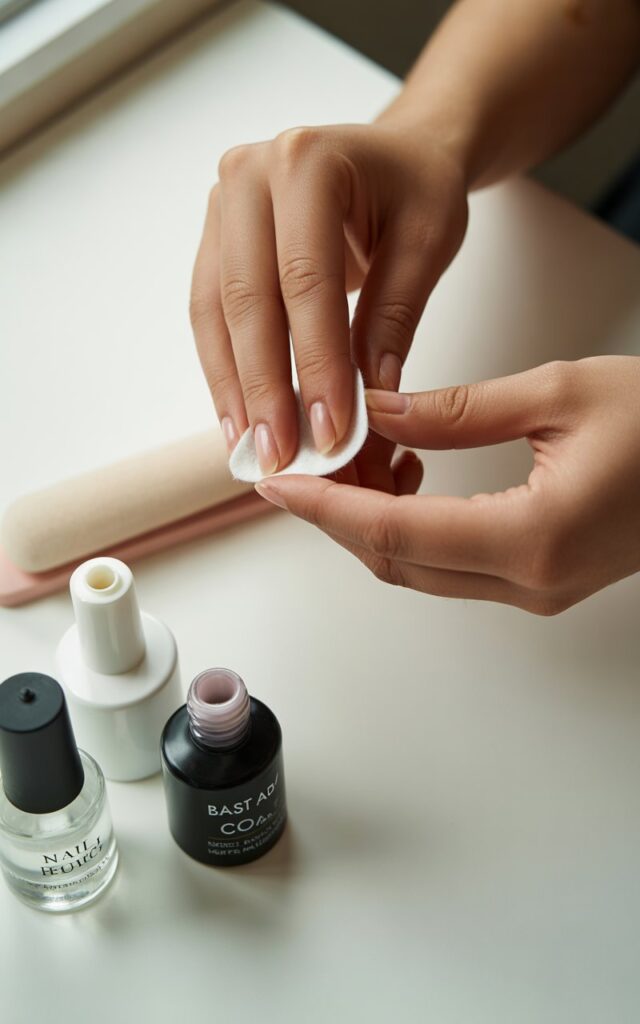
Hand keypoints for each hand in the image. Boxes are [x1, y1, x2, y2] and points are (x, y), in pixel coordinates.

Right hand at [190, 122, 467, 478]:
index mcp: (307, 161)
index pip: (306, 280)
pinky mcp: (214, 240)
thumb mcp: (429, 242)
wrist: (395, 157)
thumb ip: (394, 317)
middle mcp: (249, 175)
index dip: (315, 363)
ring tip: (253, 450)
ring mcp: (221, 206)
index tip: (330, 431)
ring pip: (216, 313)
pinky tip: (238, 418)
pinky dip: (224, 370)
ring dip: (234, 388)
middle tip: (281, 457)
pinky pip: (209, 314)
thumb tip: (369, 401)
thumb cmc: (418, 190)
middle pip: (248, 299)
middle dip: (265, 388)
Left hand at [254, 357, 639, 614]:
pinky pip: (450, 563)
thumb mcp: (561, 393)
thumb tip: (380, 413)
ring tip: (343, 461)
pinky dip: (408, 527)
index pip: (395, 532)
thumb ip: (458, 410)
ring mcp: (536, 589)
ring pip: (418, 567)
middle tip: (296, 466)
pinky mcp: (541, 579)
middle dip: (335, 516)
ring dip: (369, 521)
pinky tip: (398, 476)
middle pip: (396, 561)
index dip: (326, 509)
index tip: (277, 485)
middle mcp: (530, 580)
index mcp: (534, 537)